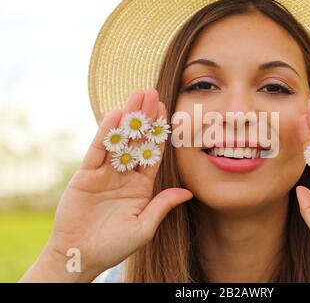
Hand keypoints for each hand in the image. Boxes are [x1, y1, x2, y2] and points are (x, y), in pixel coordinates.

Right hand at [21, 89, 191, 281]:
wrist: (81, 255)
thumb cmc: (115, 246)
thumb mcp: (144, 227)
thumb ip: (162, 205)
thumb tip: (188, 192)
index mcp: (142, 186)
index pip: (153, 153)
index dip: (159, 132)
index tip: (166, 111)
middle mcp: (125, 175)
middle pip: (137, 140)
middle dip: (145, 117)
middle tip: (152, 93)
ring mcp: (105, 173)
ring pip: (119, 140)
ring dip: (128, 117)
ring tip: (137, 95)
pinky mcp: (86, 175)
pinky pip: (98, 150)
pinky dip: (105, 133)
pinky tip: (115, 115)